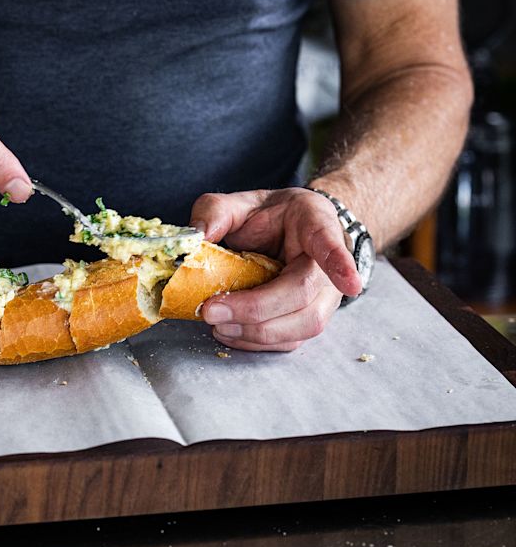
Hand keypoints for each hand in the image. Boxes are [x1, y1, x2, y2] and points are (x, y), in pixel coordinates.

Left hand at [190, 188, 362, 350]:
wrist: (288, 232)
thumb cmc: (268, 218)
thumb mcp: (239, 204)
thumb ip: (215, 212)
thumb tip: (195, 238)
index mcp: (314, 222)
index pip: (329, 241)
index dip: (339, 262)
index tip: (350, 284)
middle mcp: (326, 264)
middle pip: (303, 294)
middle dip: (256, 308)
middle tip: (211, 310)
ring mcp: (324, 296)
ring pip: (303, 325)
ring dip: (256, 332)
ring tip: (217, 324)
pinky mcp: (309, 319)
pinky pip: (290, 340)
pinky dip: (256, 342)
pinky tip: (229, 331)